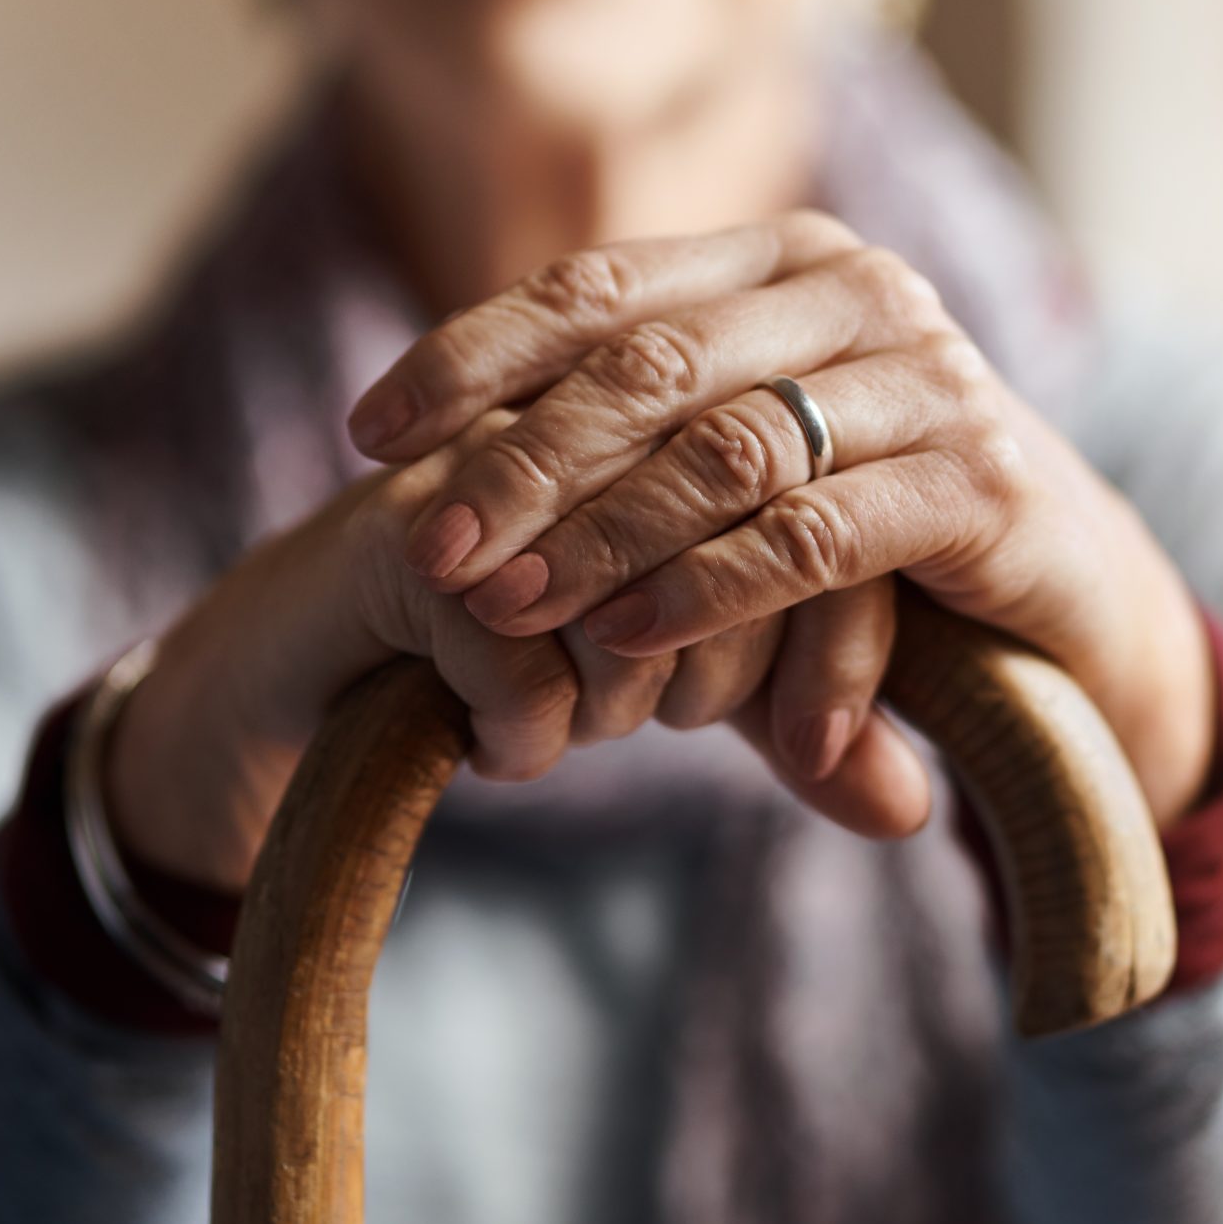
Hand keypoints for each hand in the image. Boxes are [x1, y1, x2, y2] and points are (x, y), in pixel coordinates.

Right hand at [100, 410, 925, 895]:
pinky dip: (529, 735)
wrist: (306, 668)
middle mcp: (601, 415)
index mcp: (687, 413)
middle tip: (663, 725)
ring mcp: (500, 463)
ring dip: (623, 703)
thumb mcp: (688, 687)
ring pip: (638, 603)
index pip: (830, 512)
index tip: (807, 744)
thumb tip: (916, 810)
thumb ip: (806, 729)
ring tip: (582, 732)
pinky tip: (505, 752)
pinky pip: (523, 659)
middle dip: (728, 677)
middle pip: (748, 546)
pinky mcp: (408, 539)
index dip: (842, 647)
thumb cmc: (518, 656)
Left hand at [346, 211, 1218, 826]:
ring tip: (507, 606)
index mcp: (786, 259)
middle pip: (649, 364)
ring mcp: (930, 377)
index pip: (601, 286)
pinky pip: (814, 534)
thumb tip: (424, 468)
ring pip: (725, 446)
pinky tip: (626, 637)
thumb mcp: (745, 469)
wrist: (1072, 601)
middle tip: (426, 546)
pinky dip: (708, 589)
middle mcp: (860, 291)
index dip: (474, 353)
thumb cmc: (875, 532)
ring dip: (599, 534)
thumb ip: (629, 446)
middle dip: (519, 461)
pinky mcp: (980, 481)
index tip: (370, 433)